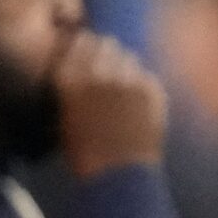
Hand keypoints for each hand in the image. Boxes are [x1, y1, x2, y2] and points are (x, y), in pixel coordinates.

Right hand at [56, 32, 166, 179]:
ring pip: (129, 58)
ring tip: (124, 87)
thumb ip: (72, 89)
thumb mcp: (65, 118)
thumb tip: (79, 72)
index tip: (86, 50)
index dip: (84, 45)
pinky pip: (147, 77)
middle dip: (107, 52)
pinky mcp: (152, 90)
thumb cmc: (84, 154)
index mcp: (71, 80)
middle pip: (107, 44)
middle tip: (107, 68)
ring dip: (125, 68)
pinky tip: (139, 103)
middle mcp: (99, 73)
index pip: (79, 42)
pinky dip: (143, 85)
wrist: (119, 175)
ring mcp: (128, 80)